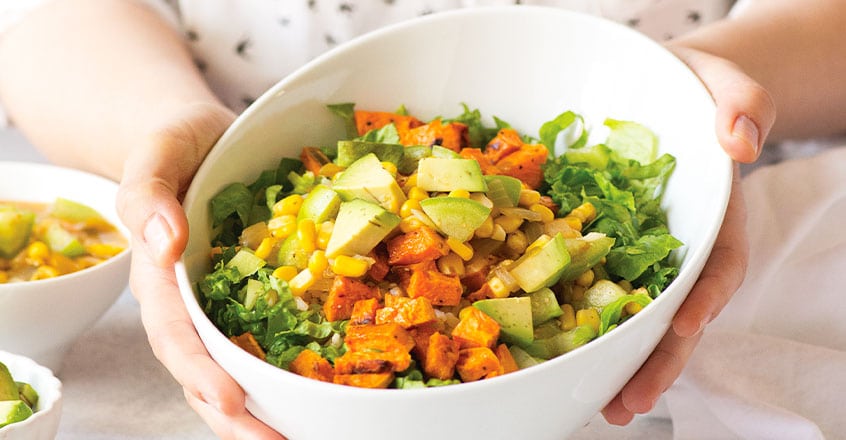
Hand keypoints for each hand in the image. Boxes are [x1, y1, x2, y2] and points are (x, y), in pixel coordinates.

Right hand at [116, 102, 285, 439]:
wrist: (203, 137)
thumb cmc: (174, 144)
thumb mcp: (155, 155)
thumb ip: (148, 197)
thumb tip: (164, 244)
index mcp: (161, 278)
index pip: (176, 335)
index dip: (201, 371)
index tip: (231, 400)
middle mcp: (192, 301)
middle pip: (206, 369)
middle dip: (235, 414)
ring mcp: (226, 301)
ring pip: (238, 363)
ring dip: (265, 405)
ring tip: (298, 435)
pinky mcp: (258, 292)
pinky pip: (273, 333)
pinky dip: (291, 364)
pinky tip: (322, 387)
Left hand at [601, 45, 775, 423]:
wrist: (661, 91)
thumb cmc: (694, 91)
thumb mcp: (723, 85)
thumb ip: (742, 105)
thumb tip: (739, 141)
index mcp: (713, 218)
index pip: (717, 266)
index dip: (705, 300)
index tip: (687, 327)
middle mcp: (677, 247)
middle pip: (675, 312)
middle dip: (657, 361)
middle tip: (628, 405)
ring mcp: (638, 253)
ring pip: (634, 314)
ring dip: (618, 361)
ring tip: (597, 405)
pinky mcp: (600, 246)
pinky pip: (590, 285)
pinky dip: (579, 321)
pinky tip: (559, 355)